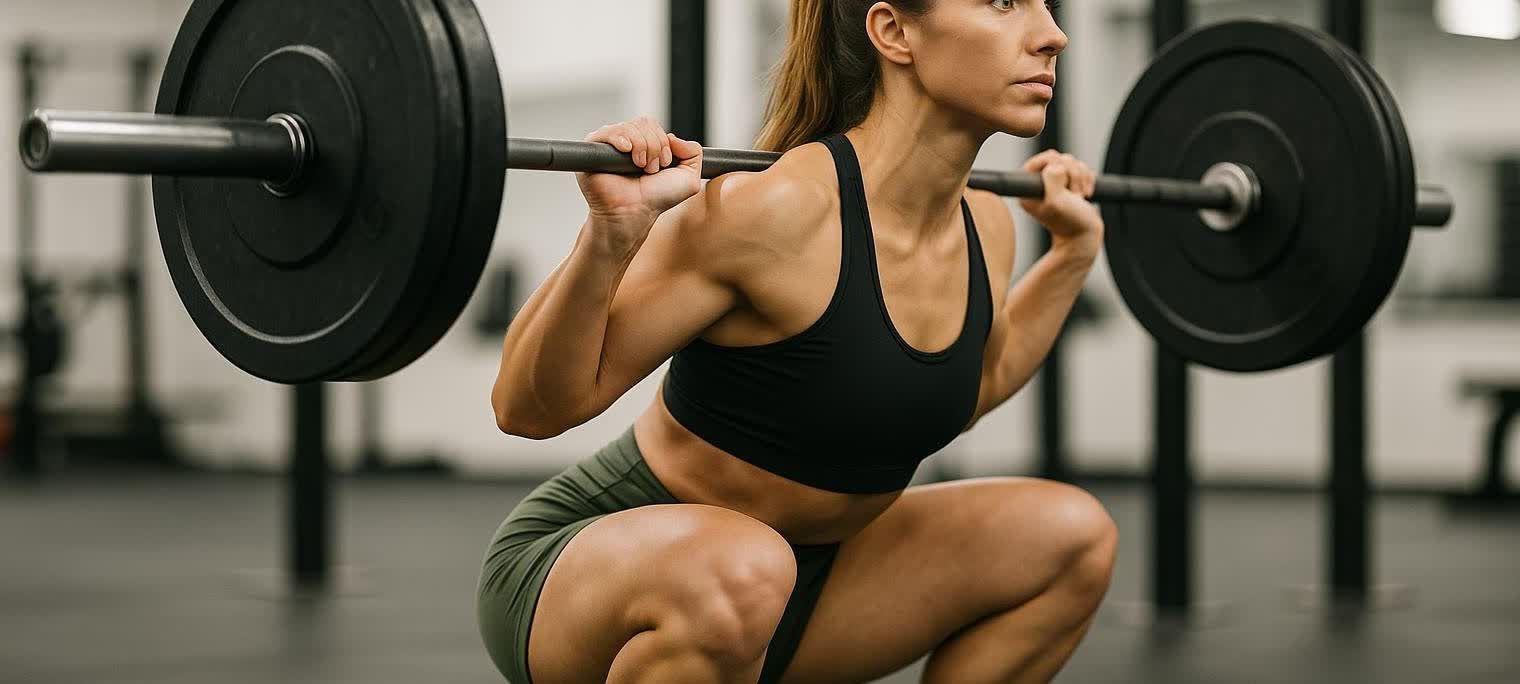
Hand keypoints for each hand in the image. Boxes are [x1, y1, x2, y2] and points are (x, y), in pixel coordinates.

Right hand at [576, 116, 703, 247]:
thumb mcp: (689, 178)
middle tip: (650, 170)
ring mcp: (608, 145)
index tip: (662, 166)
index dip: (662, 143)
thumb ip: (693, 152)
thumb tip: (674, 136)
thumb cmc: (656, 198)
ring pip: (629, 127)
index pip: (652, 124)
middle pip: (643, 122)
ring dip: (641, 147)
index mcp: (643, 143)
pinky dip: (621, 139)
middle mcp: (626, 141)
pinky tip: (626, 152)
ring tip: (638, 168)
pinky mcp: (592, 149)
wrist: (635, 213)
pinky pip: (607, 131)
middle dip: (654, 147)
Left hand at [1017, 150, 1103, 247]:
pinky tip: (1085, 195)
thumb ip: (1052, 178)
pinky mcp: (1070, 185)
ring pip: (1072, 162)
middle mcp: (1040, 185)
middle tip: (1072, 194)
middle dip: (1072, 174)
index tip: (1063, 183)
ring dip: (1081, 178)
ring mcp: (1056, 184)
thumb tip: (1055, 164)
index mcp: (1028, 190)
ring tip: (1078, 197)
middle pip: (1059, 158)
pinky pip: (1082, 169)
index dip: (1055, 165)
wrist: (1085, 237)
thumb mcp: (1056, 200)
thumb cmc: (1070, 223)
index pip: (1038, 161)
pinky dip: (1088, 179)